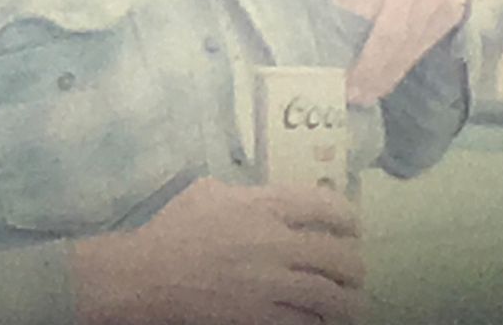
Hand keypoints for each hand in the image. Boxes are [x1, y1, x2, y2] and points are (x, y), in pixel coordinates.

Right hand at [72, 177, 365, 324]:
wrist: (147, 275)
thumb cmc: (174, 228)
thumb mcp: (209, 192)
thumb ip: (246, 193)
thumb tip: (269, 198)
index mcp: (263, 206)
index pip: (325, 206)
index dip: (347, 217)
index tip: (352, 226)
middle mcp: (274, 243)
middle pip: (338, 255)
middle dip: (353, 265)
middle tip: (354, 271)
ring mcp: (269, 284)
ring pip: (329, 296)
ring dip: (346, 301)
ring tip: (350, 303)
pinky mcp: (260, 317)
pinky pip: (304, 323)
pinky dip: (316, 322)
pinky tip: (317, 320)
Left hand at [337, 0, 473, 105]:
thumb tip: (330, 34)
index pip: (361, 14)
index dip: (348, 47)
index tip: (333, 73)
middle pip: (388, 37)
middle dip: (367, 71)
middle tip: (349, 94)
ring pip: (408, 47)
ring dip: (384, 76)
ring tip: (364, 94)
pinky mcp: (451, 13)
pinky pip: (423, 46)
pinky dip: (402, 66)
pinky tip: (386, 79)